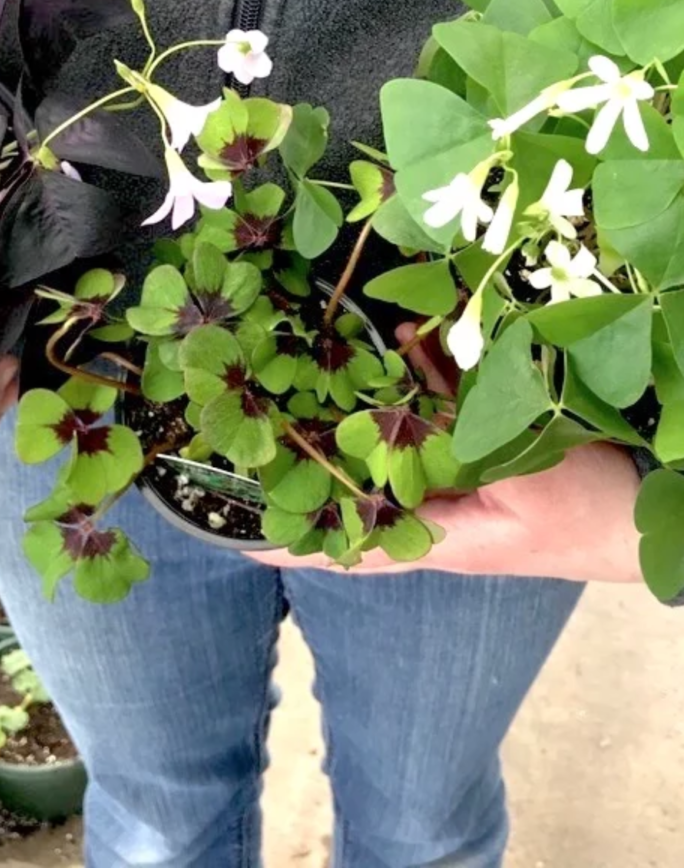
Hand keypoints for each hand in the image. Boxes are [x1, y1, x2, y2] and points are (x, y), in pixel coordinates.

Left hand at [247, 326, 642, 582]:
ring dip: (366, 410)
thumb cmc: (587, 515)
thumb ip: (466, 435)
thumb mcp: (524, 476)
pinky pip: (439, 421)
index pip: (352, 545)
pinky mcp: (484, 459)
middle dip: (317, 461)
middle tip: (262, 431)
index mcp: (441, 538)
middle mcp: (440, 514)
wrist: (645, 520)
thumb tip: (411, 389)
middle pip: (363, 490)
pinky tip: (408, 339)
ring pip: (397, 447)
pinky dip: (422, 384)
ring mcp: (461, 486)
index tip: (241, 537)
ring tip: (324, 367)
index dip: (298, 543)